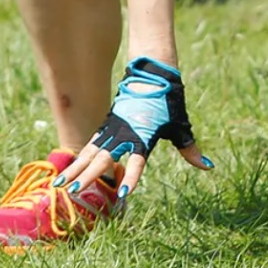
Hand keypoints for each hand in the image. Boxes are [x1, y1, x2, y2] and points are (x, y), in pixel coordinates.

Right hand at [52, 57, 212, 199]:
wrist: (152, 75)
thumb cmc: (168, 103)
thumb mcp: (180, 127)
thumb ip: (189, 149)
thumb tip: (207, 166)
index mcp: (144, 136)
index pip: (137, 161)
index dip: (131, 176)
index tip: (124, 192)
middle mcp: (125, 134)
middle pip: (103, 158)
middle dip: (88, 176)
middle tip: (73, 192)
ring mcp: (112, 130)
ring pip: (89, 153)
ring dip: (75, 169)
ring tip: (60, 185)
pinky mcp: (106, 126)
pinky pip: (89, 146)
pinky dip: (77, 159)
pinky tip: (67, 172)